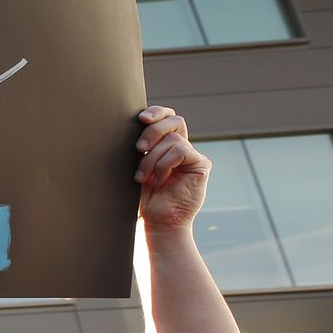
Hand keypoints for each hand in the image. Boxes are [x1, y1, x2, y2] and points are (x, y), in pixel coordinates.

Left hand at [135, 106, 208, 228]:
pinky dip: (165, 164)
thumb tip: (131, 123)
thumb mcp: (136, 167)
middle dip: (153, 130)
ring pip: (172, 140)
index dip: (157, 112)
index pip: (167, 117)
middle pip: (173, 121)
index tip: (141, 118)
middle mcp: (180, 147)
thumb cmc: (143, 196)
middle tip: (138, 148)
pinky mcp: (201, 165)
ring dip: (152, 158)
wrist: (157, 220)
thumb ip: (141, 147)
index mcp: (165, 145)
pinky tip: (160, 180)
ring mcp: (192, 156)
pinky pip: (182, 151)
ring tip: (143, 178)